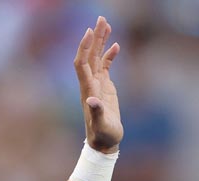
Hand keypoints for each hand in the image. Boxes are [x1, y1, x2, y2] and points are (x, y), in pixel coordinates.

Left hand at [74, 17, 122, 153]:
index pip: (82, 64)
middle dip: (94, 37)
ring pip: (96, 57)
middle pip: (89, 55)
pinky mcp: (105, 87)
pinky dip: (109, 54)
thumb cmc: (103, 136)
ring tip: (106, 23)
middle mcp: (90, 84)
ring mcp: (97, 84)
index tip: (89, 32)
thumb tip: (93, 100)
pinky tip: (116, 45)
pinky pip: (105, 66)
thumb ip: (97, 112)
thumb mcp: (101, 125)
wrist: (103, 143)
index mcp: (88, 90)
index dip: (84, 48)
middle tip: (101, 18)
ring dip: (101, 41)